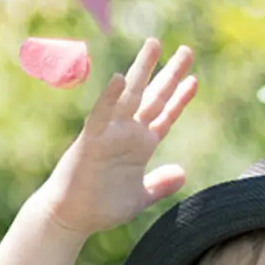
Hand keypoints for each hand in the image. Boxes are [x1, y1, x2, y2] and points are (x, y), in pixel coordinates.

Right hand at [39, 38, 198, 235]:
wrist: (71, 219)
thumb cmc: (100, 209)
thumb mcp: (139, 197)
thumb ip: (160, 184)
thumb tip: (182, 173)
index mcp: (140, 147)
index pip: (164, 116)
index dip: (179, 99)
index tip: (194, 80)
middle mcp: (127, 134)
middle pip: (153, 98)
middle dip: (170, 74)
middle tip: (186, 50)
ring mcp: (110, 135)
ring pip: (130, 97)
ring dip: (142, 71)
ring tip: (155, 45)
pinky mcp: (92, 141)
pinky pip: (102, 115)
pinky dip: (110, 97)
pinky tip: (121, 78)